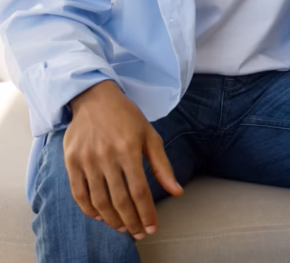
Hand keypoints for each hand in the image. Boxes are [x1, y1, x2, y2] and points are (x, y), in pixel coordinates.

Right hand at [63, 80, 182, 238]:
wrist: (95, 98)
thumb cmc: (127, 116)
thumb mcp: (150, 135)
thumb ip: (162, 165)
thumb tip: (177, 191)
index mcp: (130, 149)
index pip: (140, 191)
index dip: (146, 213)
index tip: (152, 227)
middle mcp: (107, 156)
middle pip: (120, 200)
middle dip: (131, 221)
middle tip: (139, 232)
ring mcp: (87, 160)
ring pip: (99, 201)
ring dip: (112, 219)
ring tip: (123, 227)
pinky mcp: (71, 162)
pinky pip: (79, 194)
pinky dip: (90, 209)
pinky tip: (101, 216)